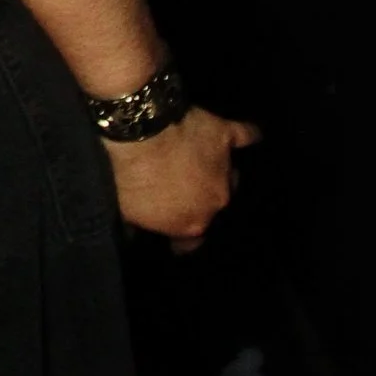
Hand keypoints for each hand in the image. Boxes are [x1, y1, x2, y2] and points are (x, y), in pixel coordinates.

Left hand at [106, 103, 257, 249]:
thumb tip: (134, 235)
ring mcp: (225, 168)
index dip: (181, 239)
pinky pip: (245, 137)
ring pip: (230, 175)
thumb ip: (138, 227)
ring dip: (217, 173)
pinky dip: (247, 138)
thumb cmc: (129, 176)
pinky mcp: (226, 136)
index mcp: (193, 224)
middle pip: (213, 206)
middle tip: (181, 189)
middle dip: (198, 201)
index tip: (172, 236)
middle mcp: (216, 201)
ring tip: (202, 164)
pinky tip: (250, 137)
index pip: (192, 242)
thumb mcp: (126, 211)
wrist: (139, 132)